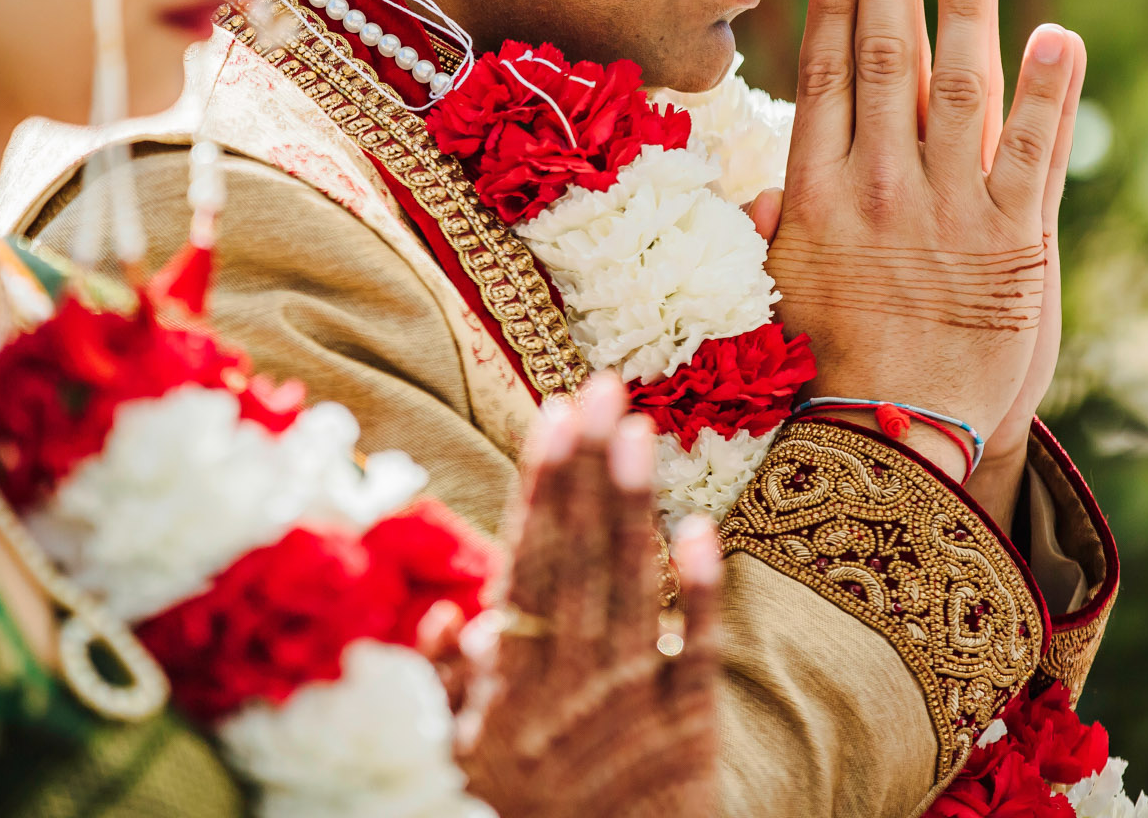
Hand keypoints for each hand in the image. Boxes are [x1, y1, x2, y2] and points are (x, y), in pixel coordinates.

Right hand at [456, 376, 720, 817]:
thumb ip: (450, 686)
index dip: (539, 489)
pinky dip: (696, 593)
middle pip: (579, 561)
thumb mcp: (457, 759)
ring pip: (630, 591)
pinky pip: (696, 656)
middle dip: (587, 470)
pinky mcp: (689, 735)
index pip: (524, 567)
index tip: (550, 416)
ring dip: (634, 505)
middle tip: (600, 387)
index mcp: (508, 691)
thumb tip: (449, 611)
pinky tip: (698, 528)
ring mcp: (632, 710)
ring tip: (639, 426)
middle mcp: (569, 690)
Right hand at [764, 0, 1084, 502]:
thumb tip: (758, 189)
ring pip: (958, 86)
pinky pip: (1035, 151)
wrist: (897, 443)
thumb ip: (777, 232)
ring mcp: (950, 209)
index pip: (825, 75)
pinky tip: (1058, 35)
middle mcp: (879, 187)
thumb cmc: (834, 370)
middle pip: (884, 59)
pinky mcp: (1017, 241)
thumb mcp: (785, 295)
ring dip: (964, 7)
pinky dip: (1049, 91)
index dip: (832, 3)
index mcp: (816, 195)